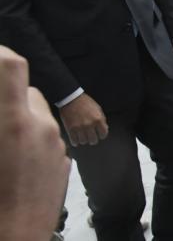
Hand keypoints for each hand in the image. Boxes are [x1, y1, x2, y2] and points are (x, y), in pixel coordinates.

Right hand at [0, 46, 70, 240]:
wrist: (15, 239)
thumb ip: (0, 114)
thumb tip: (3, 105)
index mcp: (14, 121)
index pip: (12, 67)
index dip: (0, 53)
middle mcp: (41, 127)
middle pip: (25, 91)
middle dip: (7, 97)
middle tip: (2, 116)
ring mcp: (55, 145)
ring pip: (35, 117)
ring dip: (18, 120)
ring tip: (3, 147)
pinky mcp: (62, 163)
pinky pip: (44, 139)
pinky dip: (28, 140)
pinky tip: (12, 163)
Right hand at [59, 93, 107, 146]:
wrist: (71, 99)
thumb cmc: (85, 102)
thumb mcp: (98, 108)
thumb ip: (102, 119)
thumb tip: (105, 129)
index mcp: (98, 119)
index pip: (103, 134)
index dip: (102, 135)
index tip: (99, 135)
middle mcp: (90, 124)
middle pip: (93, 140)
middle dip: (93, 139)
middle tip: (91, 137)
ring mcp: (79, 128)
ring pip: (84, 142)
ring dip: (84, 140)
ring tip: (83, 137)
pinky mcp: (70, 129)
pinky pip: (74, 141)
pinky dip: (75, 142)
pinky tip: (76, 139)